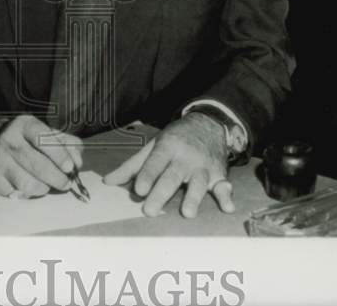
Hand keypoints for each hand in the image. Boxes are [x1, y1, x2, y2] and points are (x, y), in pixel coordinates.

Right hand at [0, 115, 81, 197]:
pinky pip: (18, 193)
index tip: (70, 167)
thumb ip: (67, 144)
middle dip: (58, 178)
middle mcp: (8, 140)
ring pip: (29, 184)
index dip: (60, 156)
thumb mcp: (45, 133)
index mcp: (24, 125)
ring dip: (44, 188)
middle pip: (39, 166)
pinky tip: (30, 185)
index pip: (44, 140)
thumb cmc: (26, 140)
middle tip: (66, 183)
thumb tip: (77, 161)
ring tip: (47, 184)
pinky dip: (29, 194)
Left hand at [103, 113, 234, 217]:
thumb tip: (108, 182)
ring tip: (187, 213)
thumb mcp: (153, 146)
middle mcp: (185, 157)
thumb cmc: (175, 139)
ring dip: (193, 197)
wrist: (208, 124)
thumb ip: (132, 166)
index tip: (138, 190)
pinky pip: (224, 185)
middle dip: (161, 192)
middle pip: (172, 176)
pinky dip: (227, 195)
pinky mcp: (219, 175)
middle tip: (149, 210)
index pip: (155, 162)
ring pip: (198, 182)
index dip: (147, 175)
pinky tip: (228, 207)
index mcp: (167, 148)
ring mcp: (203, 166)